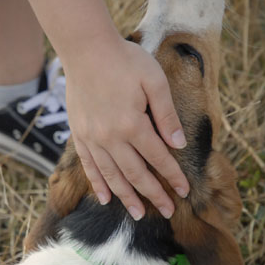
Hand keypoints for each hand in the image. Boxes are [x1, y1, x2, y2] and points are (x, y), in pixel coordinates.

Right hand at [64, 37, 188, 220]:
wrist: (86, 49)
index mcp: (133, 124)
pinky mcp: (79, 134)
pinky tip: (104, 198)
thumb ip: (167, 115)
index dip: (173, 176)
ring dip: (127, 197)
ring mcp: (92, 138)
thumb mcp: (154, 81)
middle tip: (167, 211)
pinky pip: (88, 166)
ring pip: (112, 175)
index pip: (158, 158)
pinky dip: (98, 184)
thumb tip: (178, 145)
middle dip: (154, 194)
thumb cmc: (124, 60)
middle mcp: (111, 137)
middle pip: (136, 173)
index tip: (185, 191)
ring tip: (138, 215)